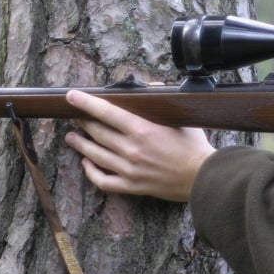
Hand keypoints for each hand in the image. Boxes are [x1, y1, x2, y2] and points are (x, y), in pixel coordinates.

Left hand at [63, 91, 215, 201]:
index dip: (86, 103)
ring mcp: (129, 170)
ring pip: (95, 155)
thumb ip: (161, 101)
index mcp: (143, 129)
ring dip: (80, 144)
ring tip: (71, 137)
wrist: (203, 178)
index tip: (71, 96)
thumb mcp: (180, 118)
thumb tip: (149, 87)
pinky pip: (103, 181)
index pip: (106, 112)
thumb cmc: (194, 147)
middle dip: (83, 122)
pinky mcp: (132, 186)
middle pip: (97, 132)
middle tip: (75, 116)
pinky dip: (91, 172)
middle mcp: (132, 149)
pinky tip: (86, 164)